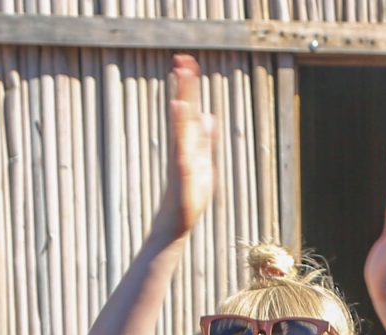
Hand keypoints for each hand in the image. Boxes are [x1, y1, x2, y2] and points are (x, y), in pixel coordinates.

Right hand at [160, 54, 214, 240]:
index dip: (190, 88)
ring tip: (182, 80)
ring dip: (182, 102)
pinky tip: (179, 113)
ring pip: (181, 125)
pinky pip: (181, 146)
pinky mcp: (181, 172)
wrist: (175, 224)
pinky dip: (181, 129)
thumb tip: (210, 117)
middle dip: (185, 87)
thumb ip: (206, 140)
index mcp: (189, 144)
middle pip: (184, 111)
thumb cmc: (188, 198)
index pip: (190, 110)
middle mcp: (182, 147)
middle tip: (182, 59)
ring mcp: (180, 158)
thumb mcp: (202, 163)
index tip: (188, 63)